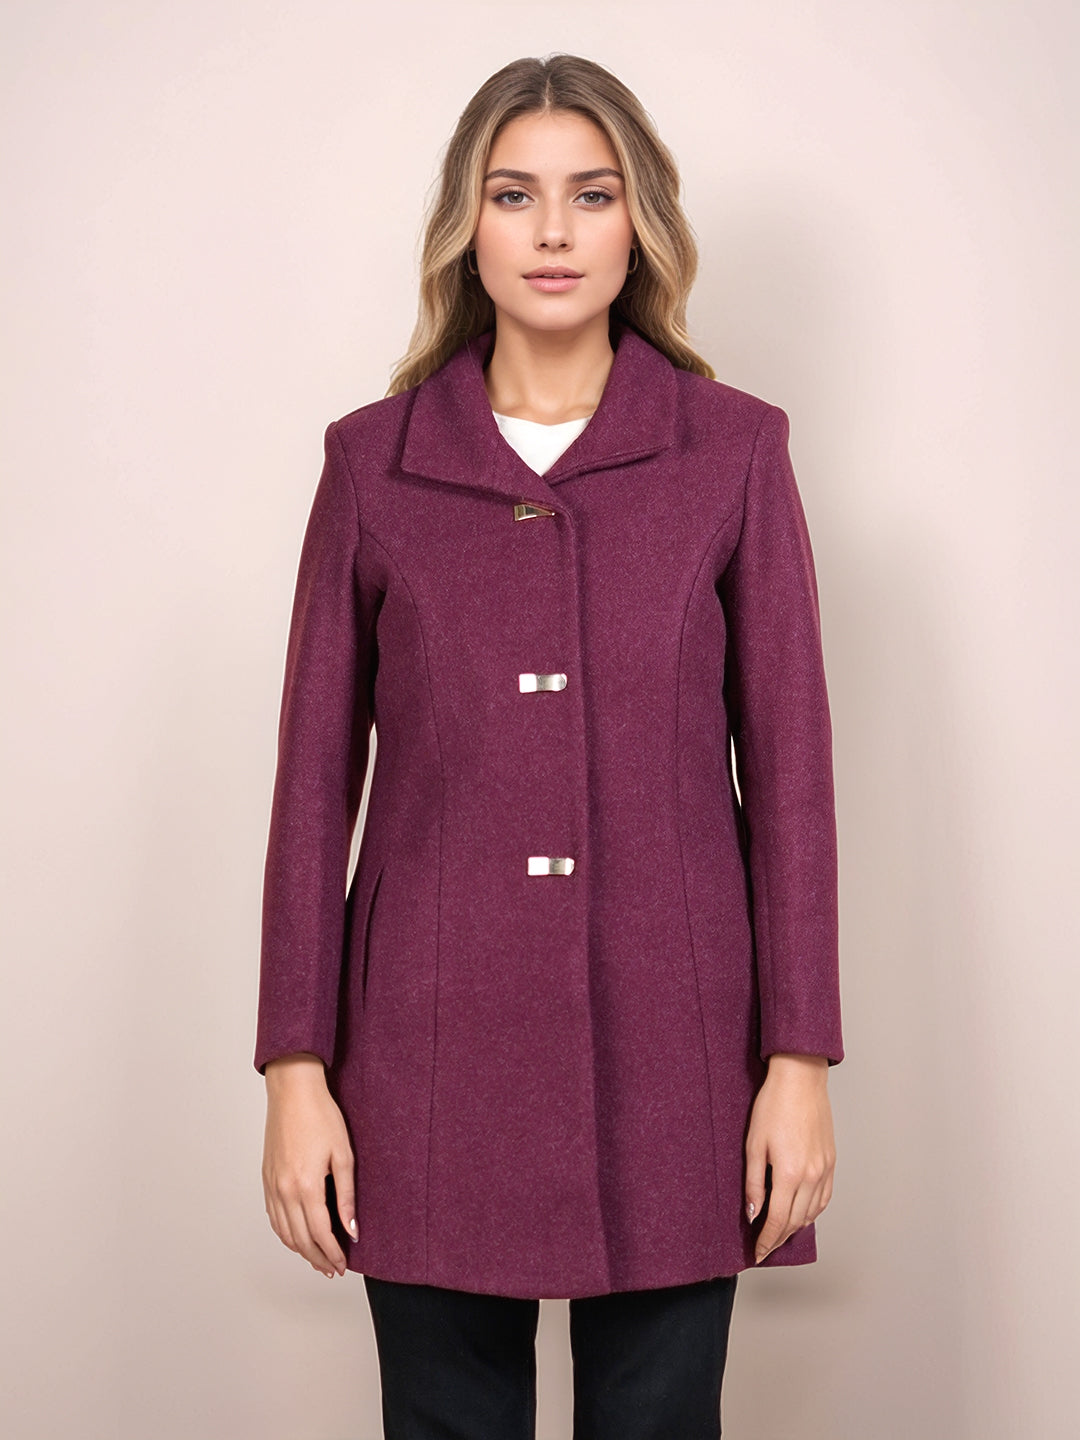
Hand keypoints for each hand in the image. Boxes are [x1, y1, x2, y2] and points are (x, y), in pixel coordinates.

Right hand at [262, 1054, 356, 1278]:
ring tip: (317, 1259)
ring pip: (284, 1232)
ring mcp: (272, 1186)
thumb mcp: (343, 1155)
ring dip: (300, 1250)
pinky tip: (297, 1237)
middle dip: (318, 1258)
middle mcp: (285, 1191)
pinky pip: (273, 1217)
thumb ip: (347, 1196)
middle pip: (301, 1239)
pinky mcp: (266, 1179)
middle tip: (332, 1269)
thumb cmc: (321, 1116)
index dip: (332, 1253)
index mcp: (307, 1186)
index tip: (343, 1264)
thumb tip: (351, 1229)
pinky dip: (285, 1234)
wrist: (293, 1092)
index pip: (320, 1234)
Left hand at [745, 1053, 835, 1263]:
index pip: (778, 1221)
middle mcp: (812, 1176)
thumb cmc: (773, 1106)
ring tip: (779, 1233)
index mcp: (790, 1174)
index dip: (766, 1241)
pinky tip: (802, 1213)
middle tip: (764, 1246)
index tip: (757, 1253)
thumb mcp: (754, 1145)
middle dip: (779, 1238)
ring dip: (796, 1227)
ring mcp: (825, 1169)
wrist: (800, 1079)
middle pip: (796, 1221)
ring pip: (812, 1213)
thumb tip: (753, 1214)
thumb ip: (753, 1183)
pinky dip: (812, 1211)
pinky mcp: (831, 1161)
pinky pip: (824, 1198)